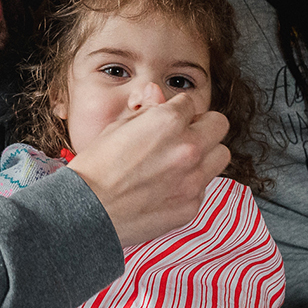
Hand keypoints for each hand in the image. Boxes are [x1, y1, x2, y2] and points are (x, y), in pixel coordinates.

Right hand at [65, 83, 229, 246]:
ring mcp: (194, 180)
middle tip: (183, 136)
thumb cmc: (95, 168)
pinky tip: (167, 188)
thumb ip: (146, 110)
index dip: (176, 110)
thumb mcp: (117, 127)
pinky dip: (191, 184)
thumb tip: (157, 95)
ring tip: (181, 162)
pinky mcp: (192, 206)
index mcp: (169, 122)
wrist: (86, 212)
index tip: (167, 120)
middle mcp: (188, 148)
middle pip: (219, 125)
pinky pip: (204, 187)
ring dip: (205, 154)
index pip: (190, 102)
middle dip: (202, 126)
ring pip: (221, 155)